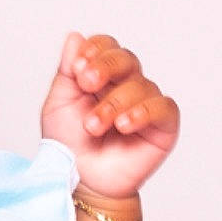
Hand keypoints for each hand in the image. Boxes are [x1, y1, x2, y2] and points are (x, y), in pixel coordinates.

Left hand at [40, 32, 179, 201]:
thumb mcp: (58, 105)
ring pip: (141, 85)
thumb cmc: (69, 146)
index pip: (106, 47)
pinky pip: (163, 107)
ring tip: (93, 126)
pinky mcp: (163, 126)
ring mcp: (146, 105)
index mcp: (101, 77)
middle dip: (106, 67)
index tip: (78, 66)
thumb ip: (66, 72)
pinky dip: (143, 112)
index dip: (96, 50)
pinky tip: (124, 125)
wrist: (81, 183)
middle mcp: (126, 86)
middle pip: (126, 58)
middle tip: (87, 83)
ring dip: (113, 103)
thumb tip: (75, 37)